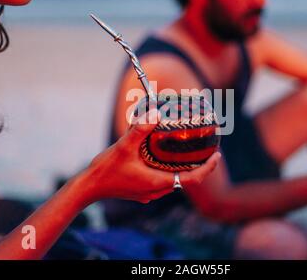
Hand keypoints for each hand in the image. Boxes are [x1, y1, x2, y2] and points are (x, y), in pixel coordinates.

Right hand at [77, 110, 220, 205]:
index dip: (207, 168)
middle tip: (208, 152)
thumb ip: (140, 129)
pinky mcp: (141, 192)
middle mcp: (156, 191)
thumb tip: (155, 112)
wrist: (89, 188)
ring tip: (191, 154)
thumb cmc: (106, 170)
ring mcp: (148, 194)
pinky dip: (170, 171)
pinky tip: (166, 160)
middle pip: (186, 180)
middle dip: (199, 167)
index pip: (192, 179)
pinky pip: (163, 182)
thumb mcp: (124, 147)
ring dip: (184, 169)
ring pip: (174, 181)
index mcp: (158, 183)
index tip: (218, 156)